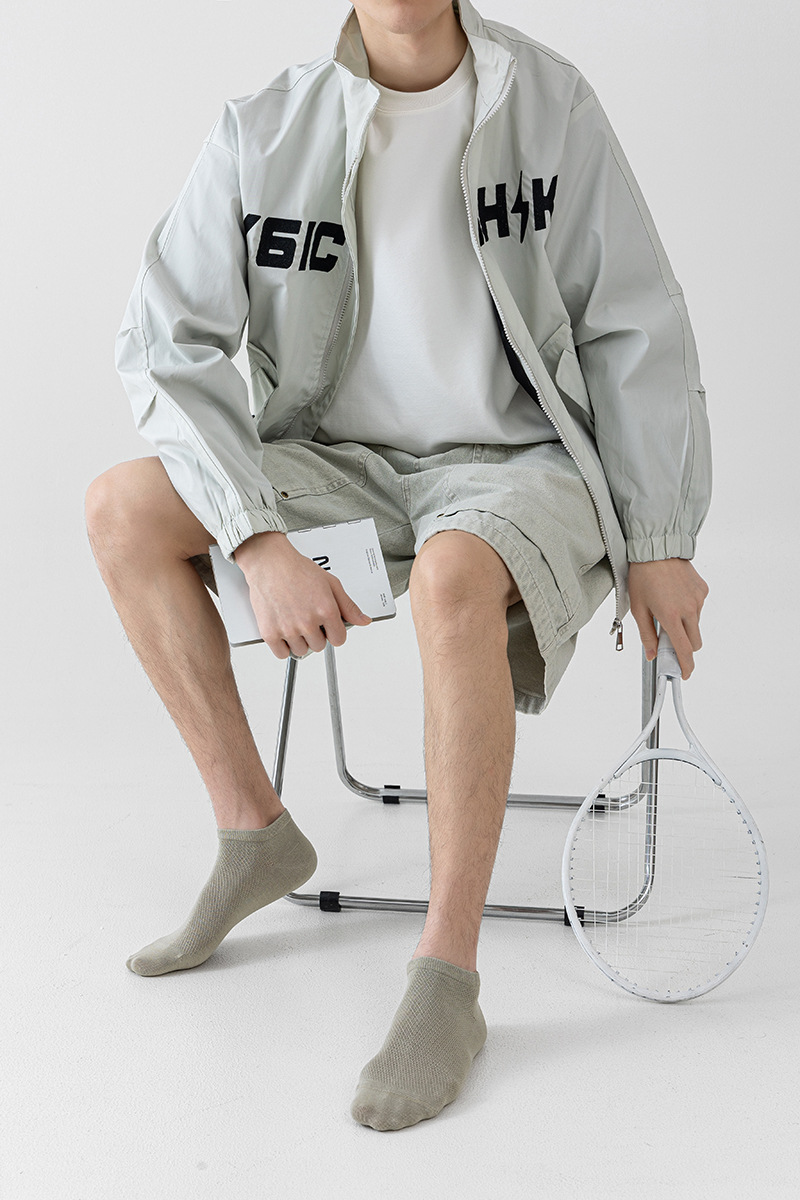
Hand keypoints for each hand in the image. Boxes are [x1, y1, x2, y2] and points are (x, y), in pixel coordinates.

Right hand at [233, 531, 371, 659]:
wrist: (268, 562)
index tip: (327, 627)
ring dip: (299, 641)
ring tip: (294, 621)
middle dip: (316, 634)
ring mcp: (288, 629)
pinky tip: (284, 631)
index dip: (333, 632)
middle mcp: (308, 622)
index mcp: (326, 610)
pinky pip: (282, 653)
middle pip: (319, 646)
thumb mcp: (330, 583)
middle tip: (307, 618)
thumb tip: (363, 620)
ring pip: (301, 651)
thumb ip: (348, 605)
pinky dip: (283, 646)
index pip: (339, 639)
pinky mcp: (270, 633)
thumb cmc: (296, 569)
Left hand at [627, 558, 708, 679]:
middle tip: (668, 639)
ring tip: (666, 609)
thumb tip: (651, 654)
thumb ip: (646, 634)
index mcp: (671, 616)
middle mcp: (689, 609)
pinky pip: (698, 608)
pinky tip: (674, 597)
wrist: (657, 548)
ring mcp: (698, 599)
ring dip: (685, 626)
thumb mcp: (638, 608)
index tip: (684, 674)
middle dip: (684, 646)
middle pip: (695, 642)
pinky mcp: (703, 590)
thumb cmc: (643, 576)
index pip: (684, 650)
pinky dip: (688, 610)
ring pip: (696, 625)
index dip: (686, 666)